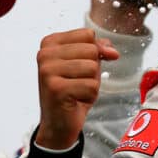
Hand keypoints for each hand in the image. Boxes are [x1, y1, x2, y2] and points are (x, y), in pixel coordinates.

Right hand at [35, 28, 119, 149]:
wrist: (60, 122)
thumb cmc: (74, 89)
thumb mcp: (87, 63)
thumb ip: (99, 49)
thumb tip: (113, 52)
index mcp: (50, 43)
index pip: (88, 34)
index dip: (96, 51)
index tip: (82, 67)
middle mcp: (45, 54)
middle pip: (92, 50)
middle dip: (93, 70)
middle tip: (78, 82)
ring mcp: (48, 71)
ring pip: (92, 67)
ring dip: (92, 83)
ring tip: (77, 91)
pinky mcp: (56, 88)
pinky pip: (91, 85)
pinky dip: (89, 95)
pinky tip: (75, 100)